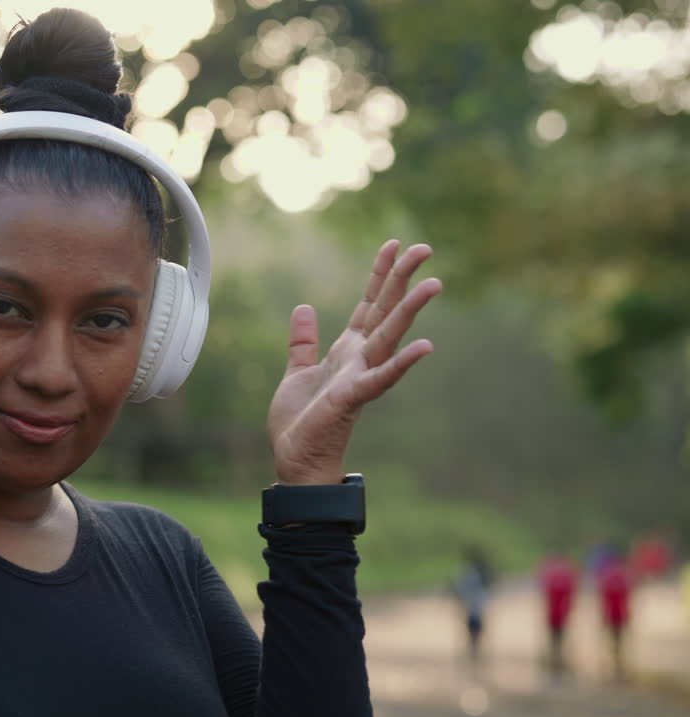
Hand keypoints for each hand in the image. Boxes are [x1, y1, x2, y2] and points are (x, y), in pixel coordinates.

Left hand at [266, 240, 440, 485]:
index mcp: (347, 350)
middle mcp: (359, 359)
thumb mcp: (296, 371)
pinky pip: (380, 378)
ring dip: (410, 311)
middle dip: (402, 279)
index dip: (380, 274)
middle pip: (384, 311)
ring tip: (434, 283)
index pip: (368, 304)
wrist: (294, 460)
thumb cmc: (300, 422)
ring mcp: (359, 377)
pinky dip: (401, 363)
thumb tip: (304, 308)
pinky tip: (425, 346)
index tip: (394, 244)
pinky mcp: (352, 398)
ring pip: (388, 337)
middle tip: (424, 247)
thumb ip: (303, 341)